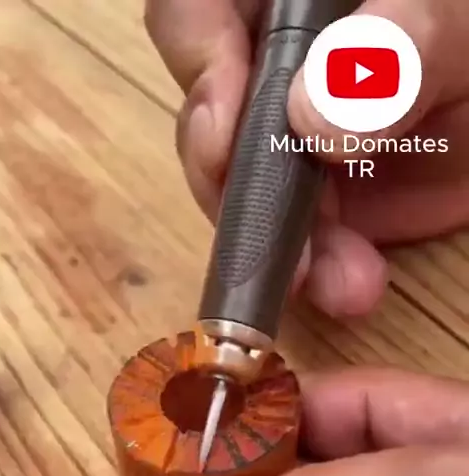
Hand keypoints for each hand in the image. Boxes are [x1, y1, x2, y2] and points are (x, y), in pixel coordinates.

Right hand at [145, 0, 468, 317]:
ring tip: (345, 284)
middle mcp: (268, 67)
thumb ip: (393, 52)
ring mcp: (285, 139)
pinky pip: (291, 242)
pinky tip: (351, 288)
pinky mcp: (312, 196)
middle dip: (243, 194)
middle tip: (281, 239)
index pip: (193, 16)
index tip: (225, 140)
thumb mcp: (450, 22)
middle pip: (207, 124)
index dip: (196, 70)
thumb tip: (311, 119)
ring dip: (285, 253)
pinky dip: (319, 273)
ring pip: (244, 200)